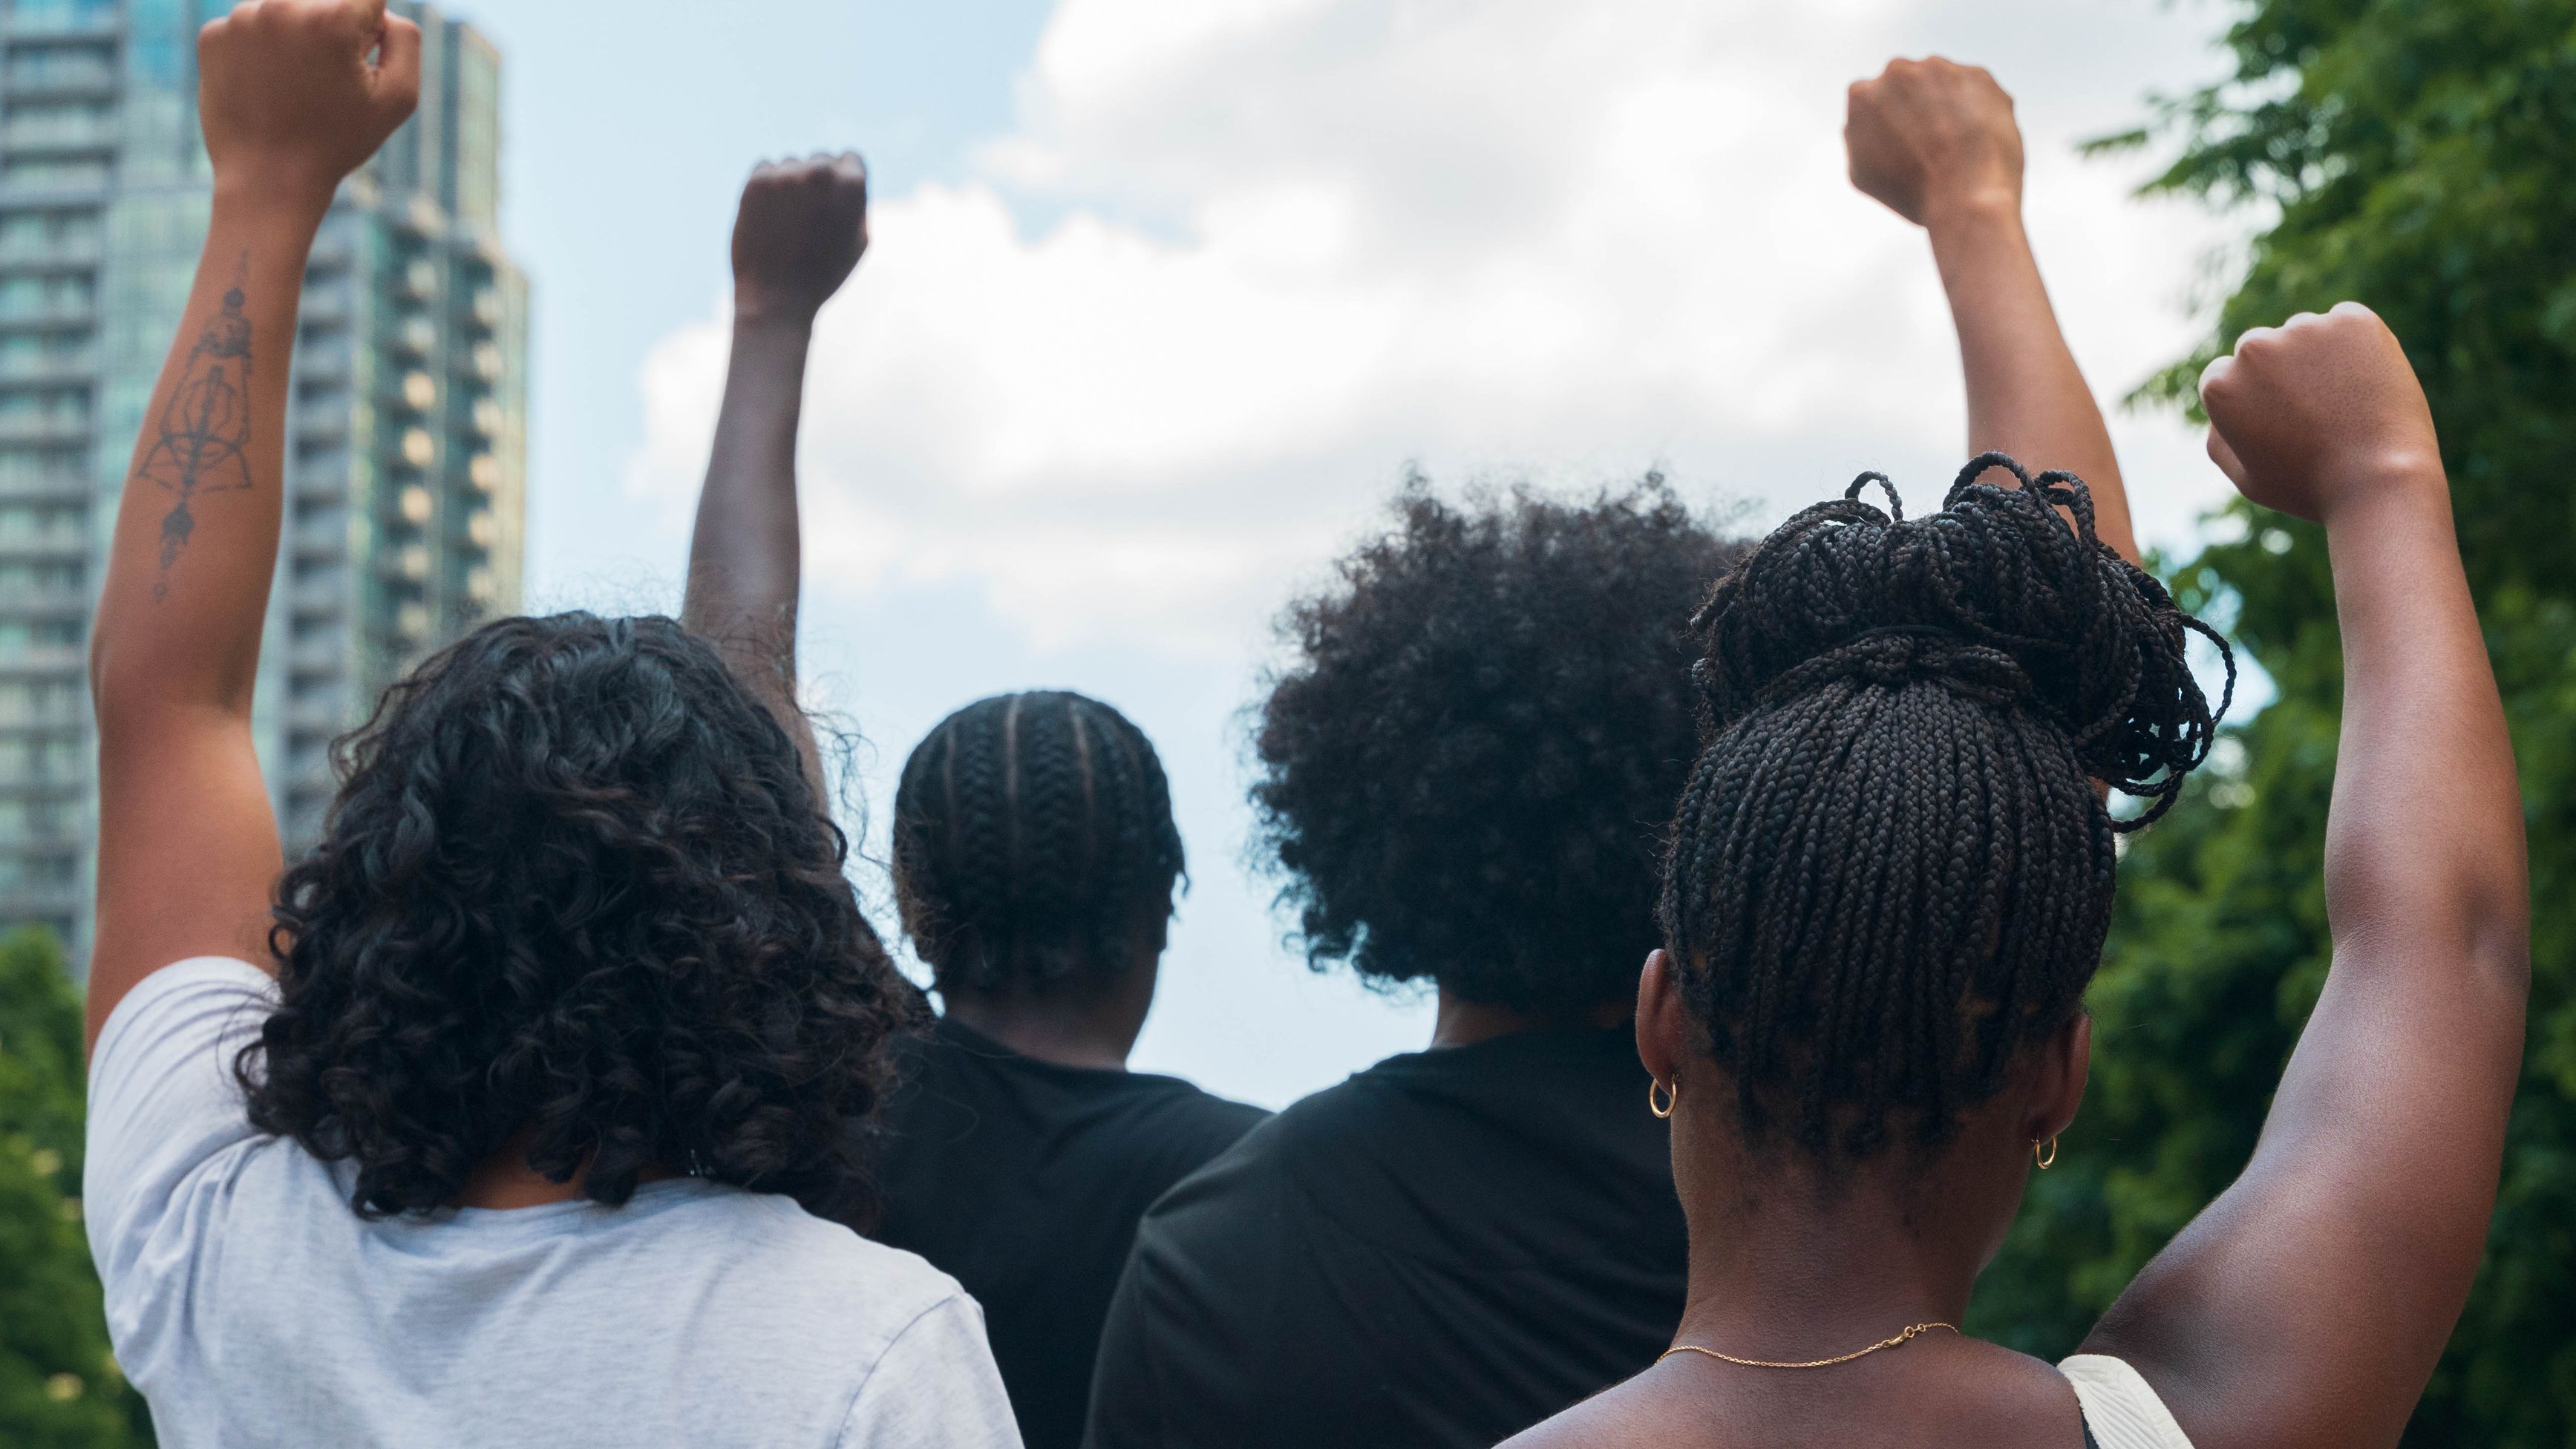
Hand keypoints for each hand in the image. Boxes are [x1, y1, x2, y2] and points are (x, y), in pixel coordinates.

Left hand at [199, 0, 419, 207]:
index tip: (356, 63)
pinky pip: (250, 28)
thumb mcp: (398, 97)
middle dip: (330, 33)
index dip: (369, 31)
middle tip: (323, 84)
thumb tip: (380, 12)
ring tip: (292, 89)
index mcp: (332, 17)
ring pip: (286, 10)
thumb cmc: (339, 140)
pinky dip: (261, 52)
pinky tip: (266, 89)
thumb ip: (405, 38)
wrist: (267, 179)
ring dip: (295, 39)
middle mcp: (282, 5)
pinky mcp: (213, 35)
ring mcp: (241, 18)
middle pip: (324, 1)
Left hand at [731, 154, 869, 324]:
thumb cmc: (822, 274)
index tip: (833, 199)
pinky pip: (765, 168)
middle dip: (817, 182)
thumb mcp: (858, 241)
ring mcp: (787, 175)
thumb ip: (857, 203)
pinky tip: (769, 214)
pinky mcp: (757, 182)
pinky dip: (766, 186)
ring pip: (791, 164)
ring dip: (790, 184)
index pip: (850, 158)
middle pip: (821, 159)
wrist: (776, 297)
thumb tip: (849, 177)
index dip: (844, 180)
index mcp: (852, 186)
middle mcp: (821, 173)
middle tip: (808, 216)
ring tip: (787, 221)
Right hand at [1846, 57, 2022, 228]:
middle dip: (1915, 104)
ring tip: (1955, 142)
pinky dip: (1975, 107)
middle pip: (1905, 83)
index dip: (1885, 122)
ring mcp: (1941, 69)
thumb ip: (1856, 136)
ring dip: (1945, 103)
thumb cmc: (1912, 192)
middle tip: (1928, 142)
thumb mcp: (1862, 173)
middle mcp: (1899, 71)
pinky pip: (1973, 88)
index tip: (1898, 143)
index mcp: (1862, 94)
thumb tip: (1863, 122)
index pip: (1870, 99)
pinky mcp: (1979, 74)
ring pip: (1940, 81)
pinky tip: (1977, 136)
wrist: (1968, 195)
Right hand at [2198, 303, 2442, 523]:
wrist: (2380, 479)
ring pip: (2305, 334)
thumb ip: (2221, 439)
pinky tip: (2366, 382)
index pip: (2225, 375)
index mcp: (2222, 385)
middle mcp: (2254, 349)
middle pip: (2262, 349)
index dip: (2253, 400)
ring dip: (2318, 356)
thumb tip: (2220, 412)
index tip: (2281, 422)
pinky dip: (2355, 344)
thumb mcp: (2247, 478)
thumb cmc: (2310, 487)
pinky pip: (2346, 323)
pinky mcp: (2352, 320)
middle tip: (2316, 412)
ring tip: (2346, 401)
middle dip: (2281, 372)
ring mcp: (2304, 329)